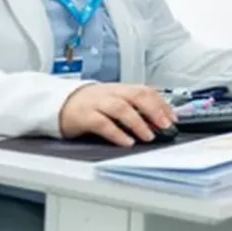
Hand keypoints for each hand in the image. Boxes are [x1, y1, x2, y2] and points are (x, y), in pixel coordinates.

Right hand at [58, 83, 175, 146]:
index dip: (161, 104)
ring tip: (149, 136)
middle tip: (166, 126)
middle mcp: (110, 93)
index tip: (173, 118)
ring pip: (121, 108)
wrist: (58, 103)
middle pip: (137, 96)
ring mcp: (96, 103)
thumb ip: (133, 109)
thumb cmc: (90, 105)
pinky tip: (127, 141)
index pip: (146, 91)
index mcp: (120, 89)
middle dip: (154, 110)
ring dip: (138, 122)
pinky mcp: (83, 116)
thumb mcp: (113, 101)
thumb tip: (158, 123)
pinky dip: (117, 133)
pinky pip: (102, 123)